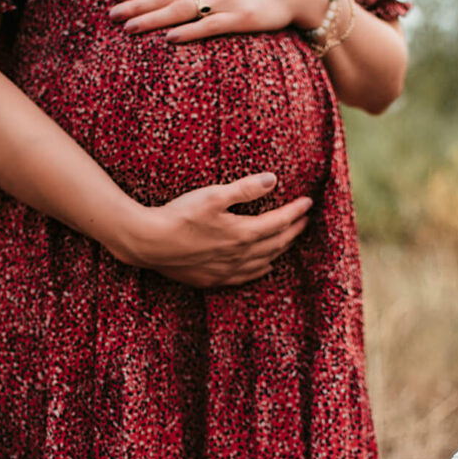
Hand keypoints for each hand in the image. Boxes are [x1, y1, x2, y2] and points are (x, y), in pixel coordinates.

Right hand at [115, 172, 310, 288]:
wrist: (149, 243)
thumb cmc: (179, 216)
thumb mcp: (212, 195)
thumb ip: (245, 188)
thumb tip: (272, 180)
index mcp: (243, 233)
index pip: (280, 222)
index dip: (296, 212)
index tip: (308, 203)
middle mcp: (240, 255)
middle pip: (276, 243)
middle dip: (293, 231)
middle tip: (305, 220)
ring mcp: (227, 270)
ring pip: (264, 261)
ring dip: (280, 250)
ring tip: (290, 240)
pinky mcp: (213, 279)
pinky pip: (246, 277)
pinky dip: (260, 270)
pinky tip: (264, 267)